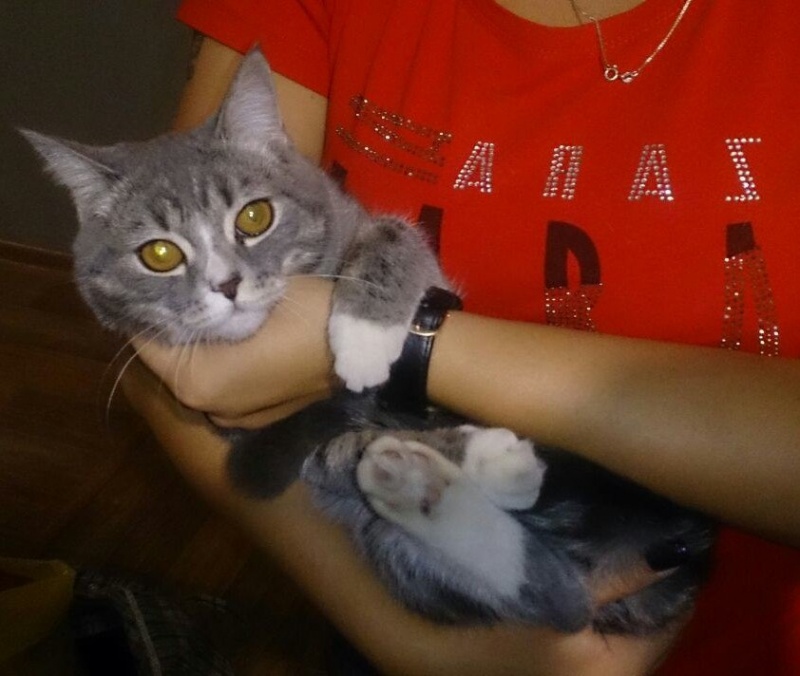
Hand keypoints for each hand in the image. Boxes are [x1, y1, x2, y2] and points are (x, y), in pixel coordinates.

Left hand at [132, 276, 336, 426]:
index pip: (145, 340)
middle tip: (184, 286)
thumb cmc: (307, 314)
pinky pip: (226, 383)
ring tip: (213, 308)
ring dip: (201, 344)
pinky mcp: (261, 414)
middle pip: (171, 359)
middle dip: (175, 325)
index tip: (155, 278)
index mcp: (197, 381)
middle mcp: (209, 406)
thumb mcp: (249, 291)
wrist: (368, 345)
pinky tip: (240, 334)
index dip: (147, 306)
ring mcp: (236, 416)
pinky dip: (225, 361)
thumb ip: (203, 294)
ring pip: (200, 372)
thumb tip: (172, 284)